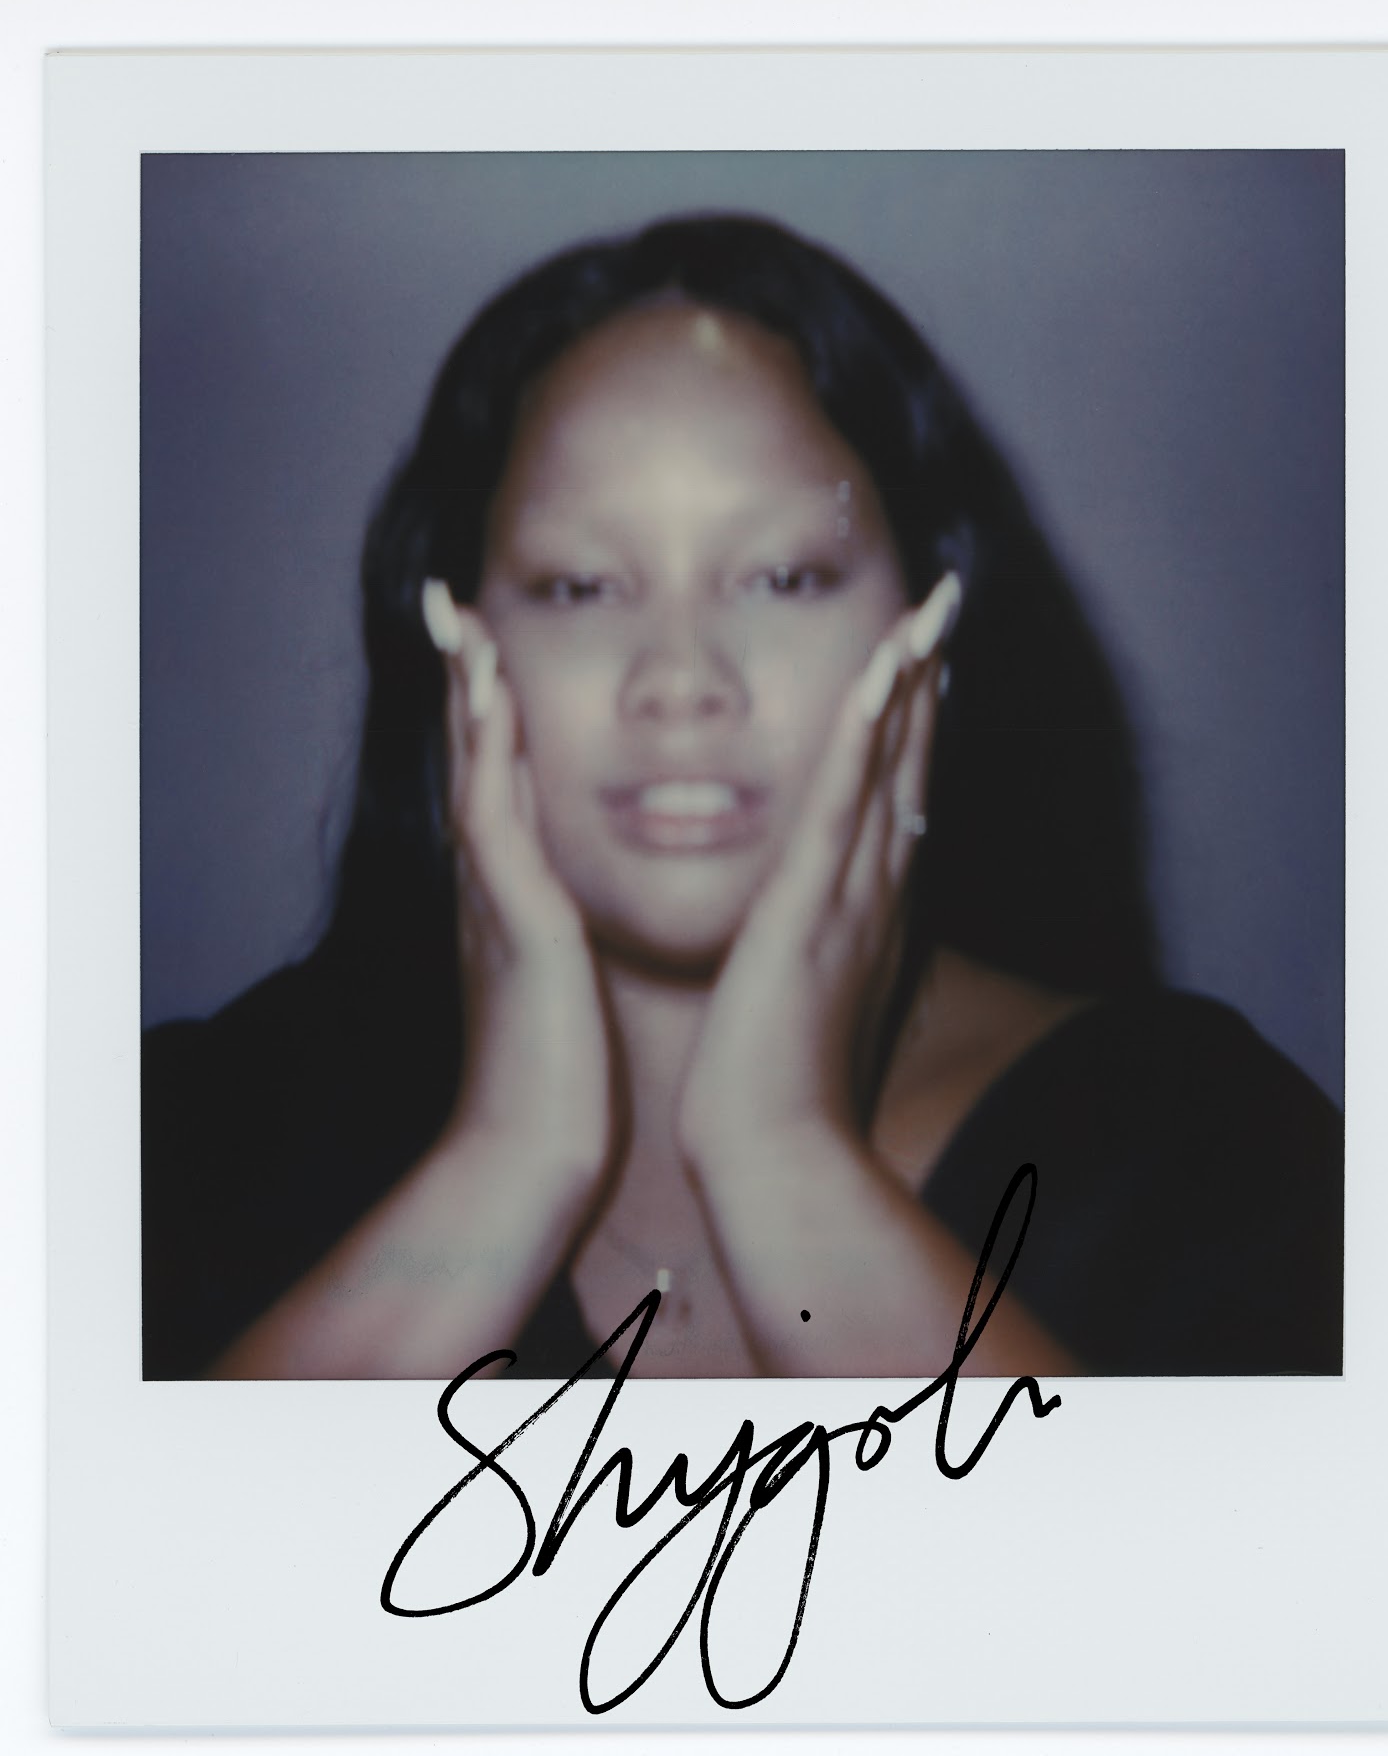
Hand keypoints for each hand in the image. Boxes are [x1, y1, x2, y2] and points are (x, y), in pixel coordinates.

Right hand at [424, 581, 614, 1195]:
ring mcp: (492, 900)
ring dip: (466, 694)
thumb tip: (569, 912)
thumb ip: (555, 937)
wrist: (528, 1155)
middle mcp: (488, 887)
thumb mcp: (559, 985)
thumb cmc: (554, 1079)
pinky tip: (494, 698)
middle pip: (472, 762)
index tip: (487, 645)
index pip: (498, 785)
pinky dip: (490, 754)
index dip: (489, 715)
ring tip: (459, 617)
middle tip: (450, 600)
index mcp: (510, 899)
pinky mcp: (517, 923)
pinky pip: (497, 820)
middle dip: (463, 682)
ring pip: (473, 774)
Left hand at [677, 573, 958, 1176]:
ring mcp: (852, 897)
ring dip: (909, 685)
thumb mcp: (811, 998)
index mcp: (873, 913)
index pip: (901, 799)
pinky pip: (841, 804)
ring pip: (889, 771)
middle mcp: (878, 895)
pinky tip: (880, 675)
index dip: (914, 725)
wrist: (776, 1147)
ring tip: (925, 611)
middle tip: (941, 607)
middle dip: (926, 683)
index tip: (921, 662)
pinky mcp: (812, 906)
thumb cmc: (781, 1084)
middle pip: (910, 769)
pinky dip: (864, 737)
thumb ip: (823, 949)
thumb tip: (819, 922)